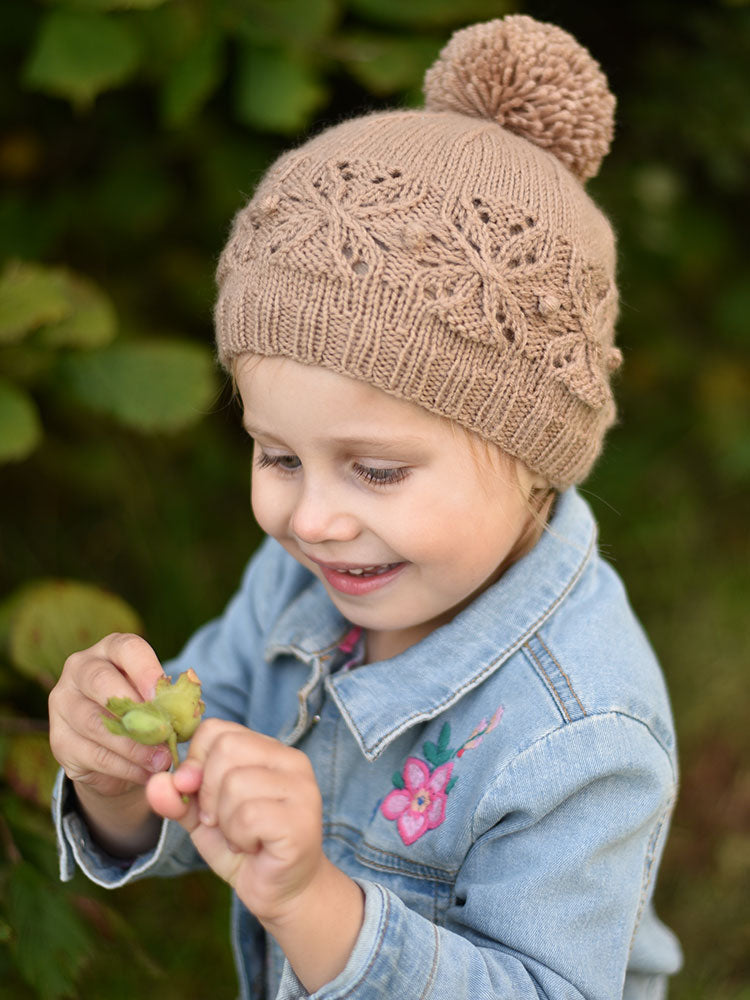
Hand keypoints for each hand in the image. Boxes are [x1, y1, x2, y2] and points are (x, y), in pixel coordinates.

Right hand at [49, 632, 172, 798]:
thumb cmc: (142, 711)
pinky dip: (124, 767)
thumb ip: (168, 700)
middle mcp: (80, 669)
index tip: (163, 696)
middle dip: (135, 709)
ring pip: (95, 723)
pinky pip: (93, 754)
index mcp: (110, 650)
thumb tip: (187, 713)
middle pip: (101, 681)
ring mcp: (63, 704)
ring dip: (133, 746)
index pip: (127, 648)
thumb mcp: (156, 698)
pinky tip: (146, 773)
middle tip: (164, 732)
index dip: (147, 670)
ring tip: (161, 761)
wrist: (111, 747)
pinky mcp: (59, 740)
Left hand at [148, 720, 364, 991]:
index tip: (197, 794)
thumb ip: (178, 798)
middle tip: (223, 821)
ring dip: (225, 821)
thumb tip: (156, 783)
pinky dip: (239, 837)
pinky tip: (254, 847)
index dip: (194, 762)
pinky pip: (248, 816)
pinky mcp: (301, 820)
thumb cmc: (245, 847)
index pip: (216, 729)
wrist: (282, 893)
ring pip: (235, 783)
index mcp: (269, 750)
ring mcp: (302, 789)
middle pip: (225, 749)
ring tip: (243, 837)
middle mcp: (291, 761)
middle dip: (208, 793)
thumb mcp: (202, 818)